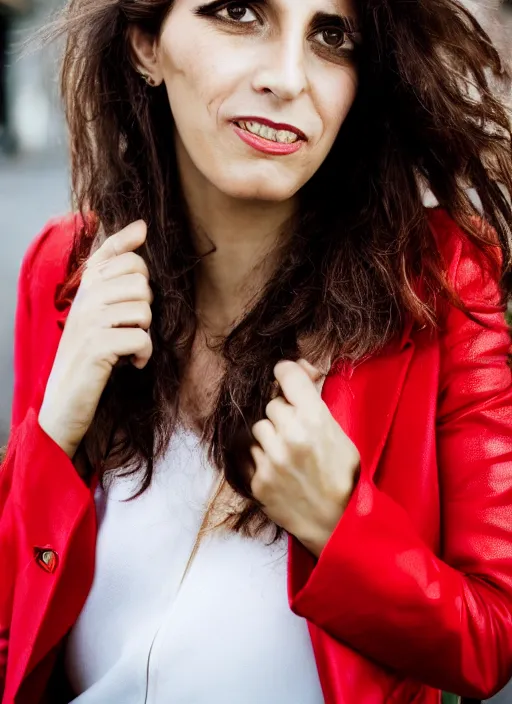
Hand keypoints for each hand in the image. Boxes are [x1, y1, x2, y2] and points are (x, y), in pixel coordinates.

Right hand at [38, 220, 152, 459]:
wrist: (64, 400)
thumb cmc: (89, 352)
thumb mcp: (100, 308)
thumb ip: (117, 270)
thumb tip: (142, 225)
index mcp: (86, 285)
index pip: (118, 252)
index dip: (137, 272)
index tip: (130, 295)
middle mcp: (85, 297)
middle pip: (141, 282)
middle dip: (144, 309)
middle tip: (129, 329)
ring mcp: (88, 320)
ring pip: (143, 310)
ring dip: (144, 335)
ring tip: (128, 347)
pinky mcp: (97, 346)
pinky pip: (141, 339)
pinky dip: (143, 355)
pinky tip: (132, 364)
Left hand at [250, 360, 359, 556]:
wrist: (339, 525)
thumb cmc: (344, 477)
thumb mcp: (339, 433)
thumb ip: (316, 401)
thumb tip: (301, 368)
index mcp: (315, 419)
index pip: (286, 374)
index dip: (286, 373)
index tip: (286, 378)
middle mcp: (290, 435)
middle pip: (271, 404)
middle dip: (283, 414)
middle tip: (296, 430)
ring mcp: (271, 459)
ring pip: (258, 428)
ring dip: (270, 436)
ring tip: (288, 452)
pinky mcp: (258, 480)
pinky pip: (251, 455)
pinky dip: (262, 459)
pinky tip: (280, 469)